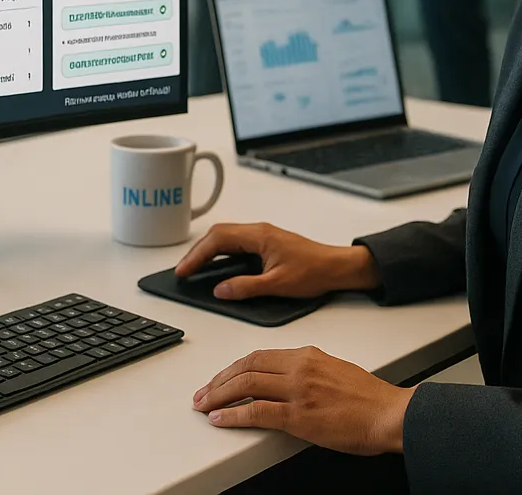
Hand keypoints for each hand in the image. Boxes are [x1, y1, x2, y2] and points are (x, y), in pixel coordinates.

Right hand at [174, 222, 377, 299]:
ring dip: (208, 251)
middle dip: (198, 252)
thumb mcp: (277, 285)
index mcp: (259, 236)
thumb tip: (221, 290)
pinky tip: (216, 266)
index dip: (197, 256)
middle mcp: (259, 231)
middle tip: (184, 271)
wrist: (337, 267)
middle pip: (218, 235)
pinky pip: (236, 243)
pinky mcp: (266, 244)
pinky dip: (221, 253)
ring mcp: (262, 236)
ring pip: (226, 237)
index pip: (218, 240)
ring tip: (194, 269)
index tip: (184, 271)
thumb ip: (246, 287)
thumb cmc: (314, 271)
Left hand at [193, 346, 415, 454]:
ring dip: (218, 395)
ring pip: (246, 385)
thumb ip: (309, 370)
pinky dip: (233, 415)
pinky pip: (256, 412)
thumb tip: (287, 379)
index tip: (222, 378)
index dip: (234, 367)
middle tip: (203, 391)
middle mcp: (299, 367)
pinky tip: (220, 419)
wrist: (389, 414)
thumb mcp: (335, 370)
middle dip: (220, 380)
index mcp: (307, 355)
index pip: (259, 355)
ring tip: (203, 404)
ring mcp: (298, 390)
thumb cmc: (370, 399)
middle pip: (246, 366)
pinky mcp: (299, 416)